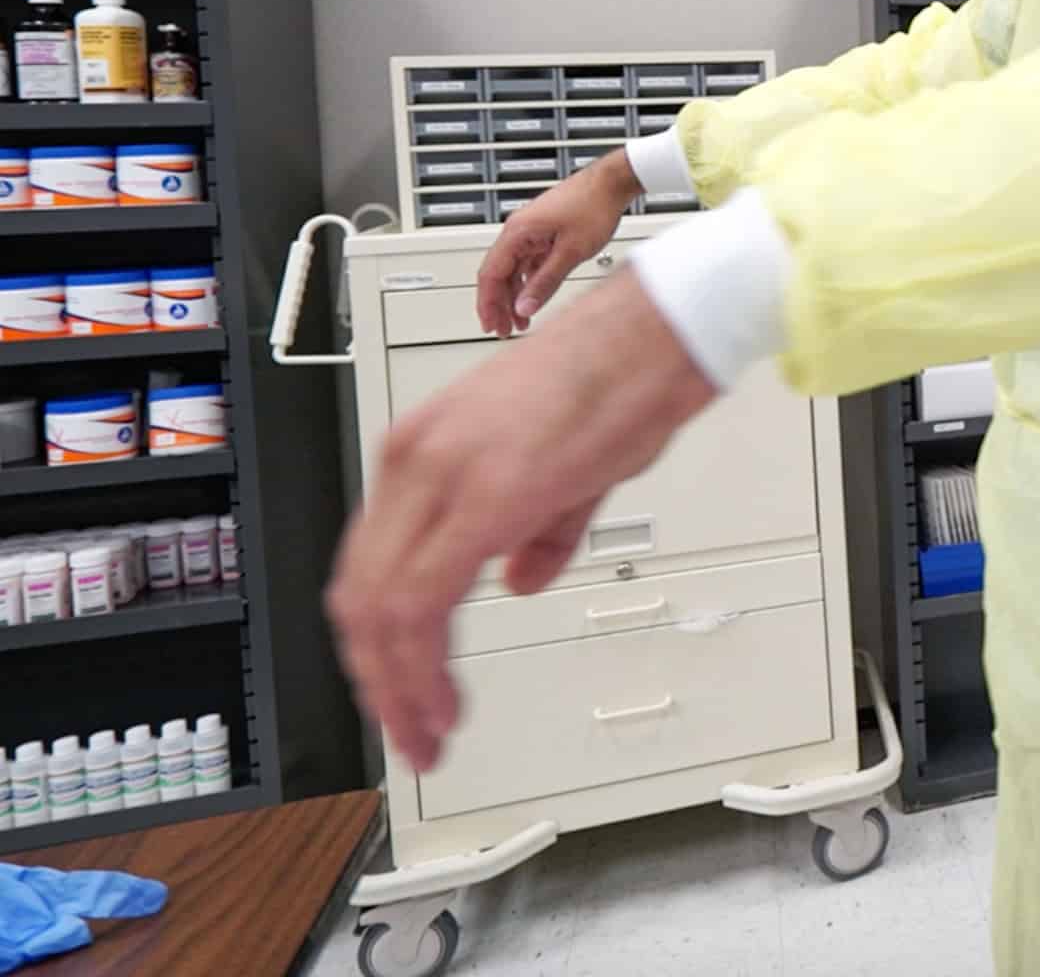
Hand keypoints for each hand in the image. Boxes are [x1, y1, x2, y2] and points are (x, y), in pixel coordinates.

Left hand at [327, 274, 714, 770]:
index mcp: (421, 451)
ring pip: (377, 610)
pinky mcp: (482, 499)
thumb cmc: (617, 380)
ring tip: (426, 731)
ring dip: (396, 687)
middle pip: (357, 598)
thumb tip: (517, 581)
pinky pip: (419, 603)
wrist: (655, 335)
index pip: (368, 565)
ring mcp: (440, 476)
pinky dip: (420, 666)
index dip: (376, 642)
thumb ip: (534, 533)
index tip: (399, 691)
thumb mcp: (563, 467)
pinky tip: (443, 699)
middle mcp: (413, 462)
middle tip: (407, 730)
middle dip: (377, 681)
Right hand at [475, 150, 642, 335]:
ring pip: (514, 270)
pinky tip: (534, 298)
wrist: (612, 183)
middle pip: (499, 273)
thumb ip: (546, 281)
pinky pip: (528, 262)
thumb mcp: (571, 251)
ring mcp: (531, 231)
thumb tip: (525, 306)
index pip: (491, 274)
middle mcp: (519, 230)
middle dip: (499, 304)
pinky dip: (529, 282)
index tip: (490, 325)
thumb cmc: (593, 206)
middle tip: (503, 330)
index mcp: (518, 232)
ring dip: (515, 296)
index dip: (488, 303)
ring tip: (520, 321)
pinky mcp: (544, 233)